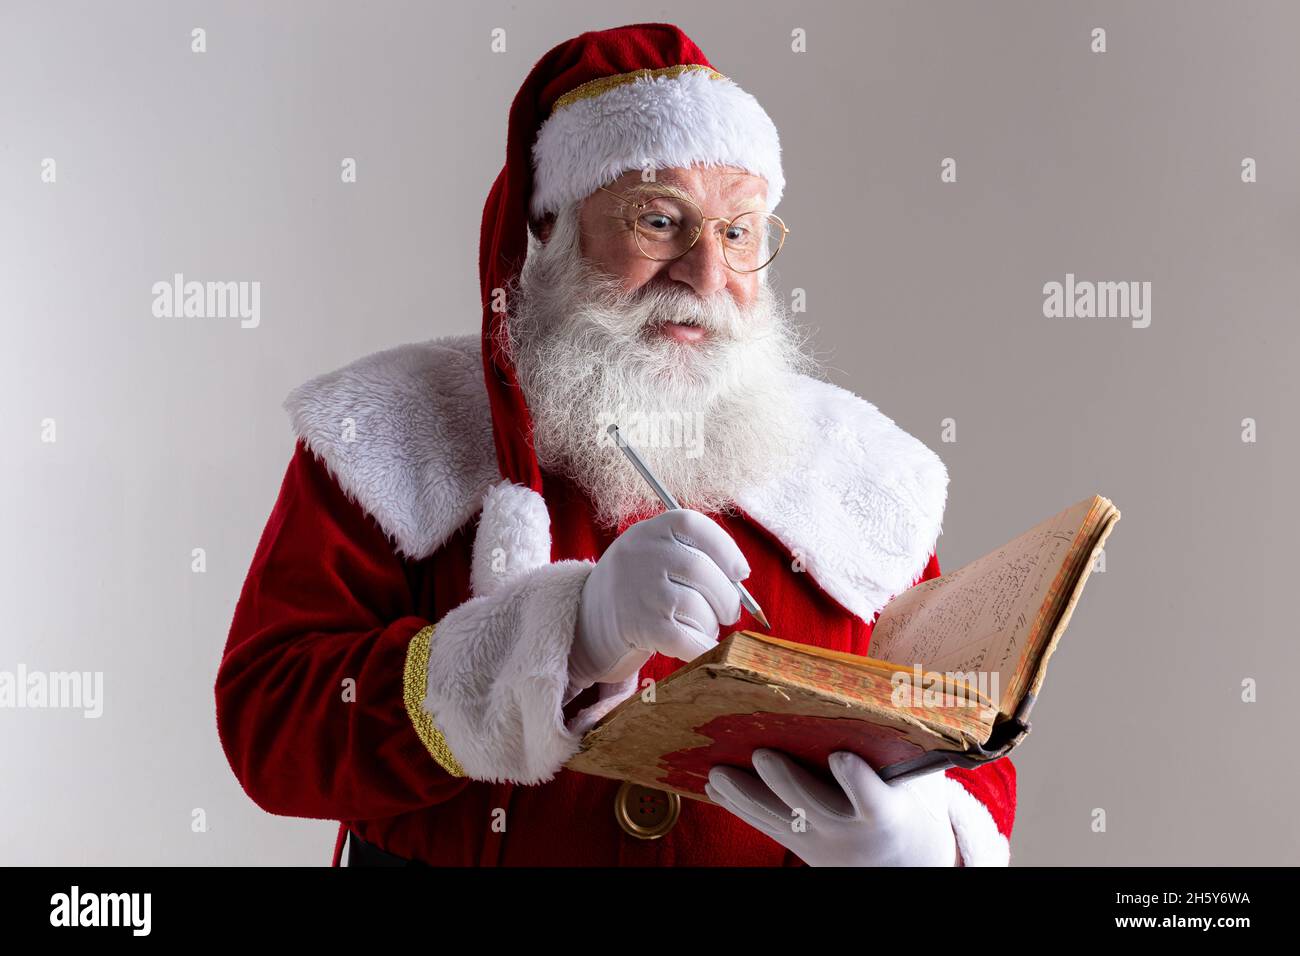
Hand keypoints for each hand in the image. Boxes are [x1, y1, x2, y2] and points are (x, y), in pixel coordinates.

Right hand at [569, 509, 749, 689]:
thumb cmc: (635, 592)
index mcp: (648, 531)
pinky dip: (700, 648)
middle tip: (728, 613)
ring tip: (700, 629)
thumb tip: (739, 578)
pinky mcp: (638, 627)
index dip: (726, 549)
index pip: (694, 526)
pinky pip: (687, 639)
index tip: (740, 573)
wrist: (583, 624)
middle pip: (702, 571)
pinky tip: (696, 647)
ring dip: (709, 626)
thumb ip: (691, 556)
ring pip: (698, 608)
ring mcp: (639, 590)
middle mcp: (641, 555)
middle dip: (726, 598)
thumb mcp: (653, 557)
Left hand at [705, 748, 959, 865]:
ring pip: (778, 820)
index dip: (857, 782)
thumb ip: (903, 747)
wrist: (904, 866)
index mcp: (888, 813)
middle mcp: (849, 832)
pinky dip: (738, 806)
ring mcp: (820, 842)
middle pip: (813, 808)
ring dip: (745, 796)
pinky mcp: (798, 846)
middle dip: (786, 782)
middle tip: (762, 754)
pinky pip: (764, 825)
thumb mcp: (919, 780)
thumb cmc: (909, 805)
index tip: (841, 758)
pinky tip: (715, 786)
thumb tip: (893, 689)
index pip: (872, 800)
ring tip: (719, 772)